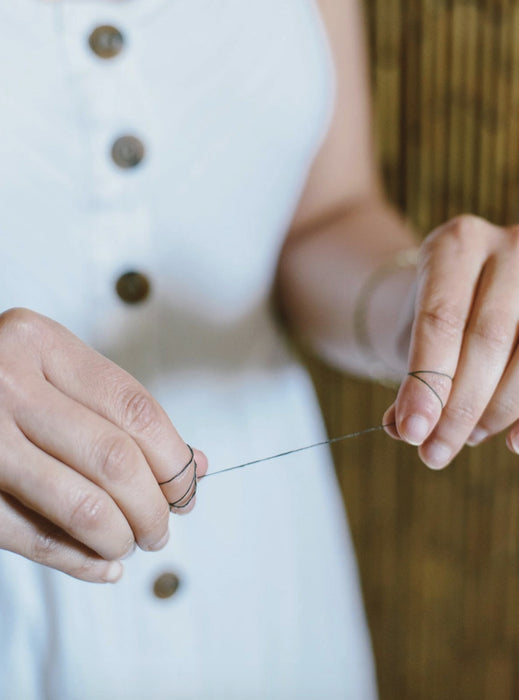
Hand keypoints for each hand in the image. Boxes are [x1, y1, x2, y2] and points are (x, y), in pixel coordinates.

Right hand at [0, 308, 206, 581]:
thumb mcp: (55, 370)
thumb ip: (121, 413)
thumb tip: (197, 464)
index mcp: (39, 343)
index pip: (135, 409)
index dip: (173, 459)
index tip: (188, 488)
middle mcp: (6, 383)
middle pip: (115, 460)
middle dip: (154, 507)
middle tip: (163, 525)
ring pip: (81, 505)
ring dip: (122, 537)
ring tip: (133, 543)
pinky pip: (31, 538)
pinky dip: (78, 561)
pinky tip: (101, 565)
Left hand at [383, 215, 518, 468]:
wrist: (472, 285)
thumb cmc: (441, 313)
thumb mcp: (414, 330)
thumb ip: (411, 375)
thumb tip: (403, 429)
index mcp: (456, 243)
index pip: (441, 318)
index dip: (426, 380)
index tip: (410, 433)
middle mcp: (511, 246)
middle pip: (488, 339)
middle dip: (460, 407)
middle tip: (434, 452)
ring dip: (496, 412)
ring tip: (467, 440)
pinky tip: (514, 442)